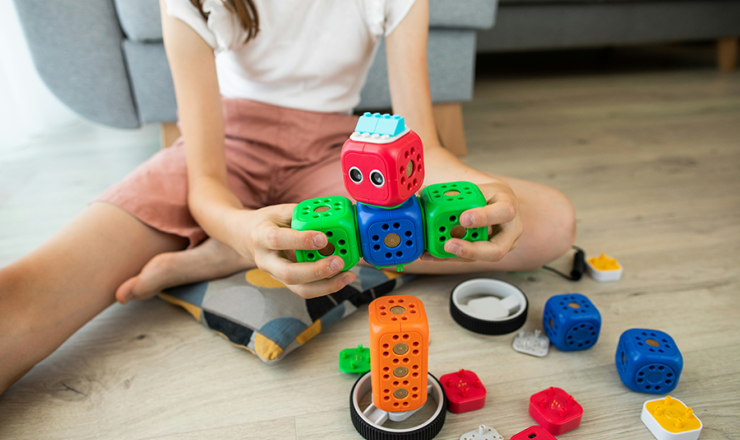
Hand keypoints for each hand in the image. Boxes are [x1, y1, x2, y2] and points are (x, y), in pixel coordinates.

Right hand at [234, 204, 355, 297]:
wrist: (248, 238)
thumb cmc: (268, 222)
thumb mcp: (280, 211)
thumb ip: (302, 214)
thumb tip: (329, 214)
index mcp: (261, 236)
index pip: (278, 240)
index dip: (300, 240)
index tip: (323, 238)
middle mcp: (266, 261)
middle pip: (289, 273)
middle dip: (316, 271)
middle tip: (338, 262)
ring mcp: (276, 275)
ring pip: (300, 288)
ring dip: (326, 285)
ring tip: (348, 275)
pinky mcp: (287, 283)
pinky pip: (307, 289)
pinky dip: (327, 286)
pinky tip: (343, 278)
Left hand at [422, 180, 522, 262]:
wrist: (495, 203)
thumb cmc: (487, 195)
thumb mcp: (477, 188)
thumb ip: (456, 193)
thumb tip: (422, 192)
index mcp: (508, 207)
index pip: (504, 212)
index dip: (484, 217)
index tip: (463, 218)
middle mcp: (510, 231)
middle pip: (497, 249)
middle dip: (471, 250)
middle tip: (449, 245)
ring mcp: (502, 246)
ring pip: (480, 258)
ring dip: (456, 255)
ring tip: (436, 250)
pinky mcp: (488, 254)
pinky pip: (469, 258)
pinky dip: (449, 256)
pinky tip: (431, 253)